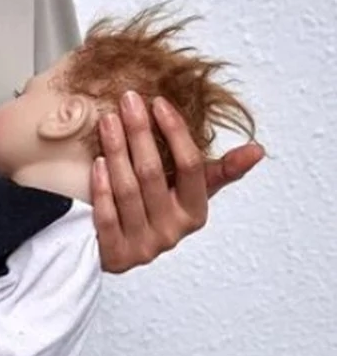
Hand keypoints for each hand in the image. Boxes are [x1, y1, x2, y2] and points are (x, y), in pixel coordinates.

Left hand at [92, 91, 265, 273]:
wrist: (118, 251)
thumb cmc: (156, 212)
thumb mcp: (188, 193)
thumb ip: (219, 171)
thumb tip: (259, 150)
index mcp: (195, 213)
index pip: (191, 166)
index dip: (175, 132)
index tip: (158, 102)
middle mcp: (172, 231)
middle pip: (153, 174)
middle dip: (139, 132)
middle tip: (127, 100)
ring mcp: (143, 246)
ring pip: (128, 191)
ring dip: (116, 151)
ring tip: (108, 122)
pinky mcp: (116, 255)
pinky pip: (107, 216)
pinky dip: (102, 187)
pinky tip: (97, 162)